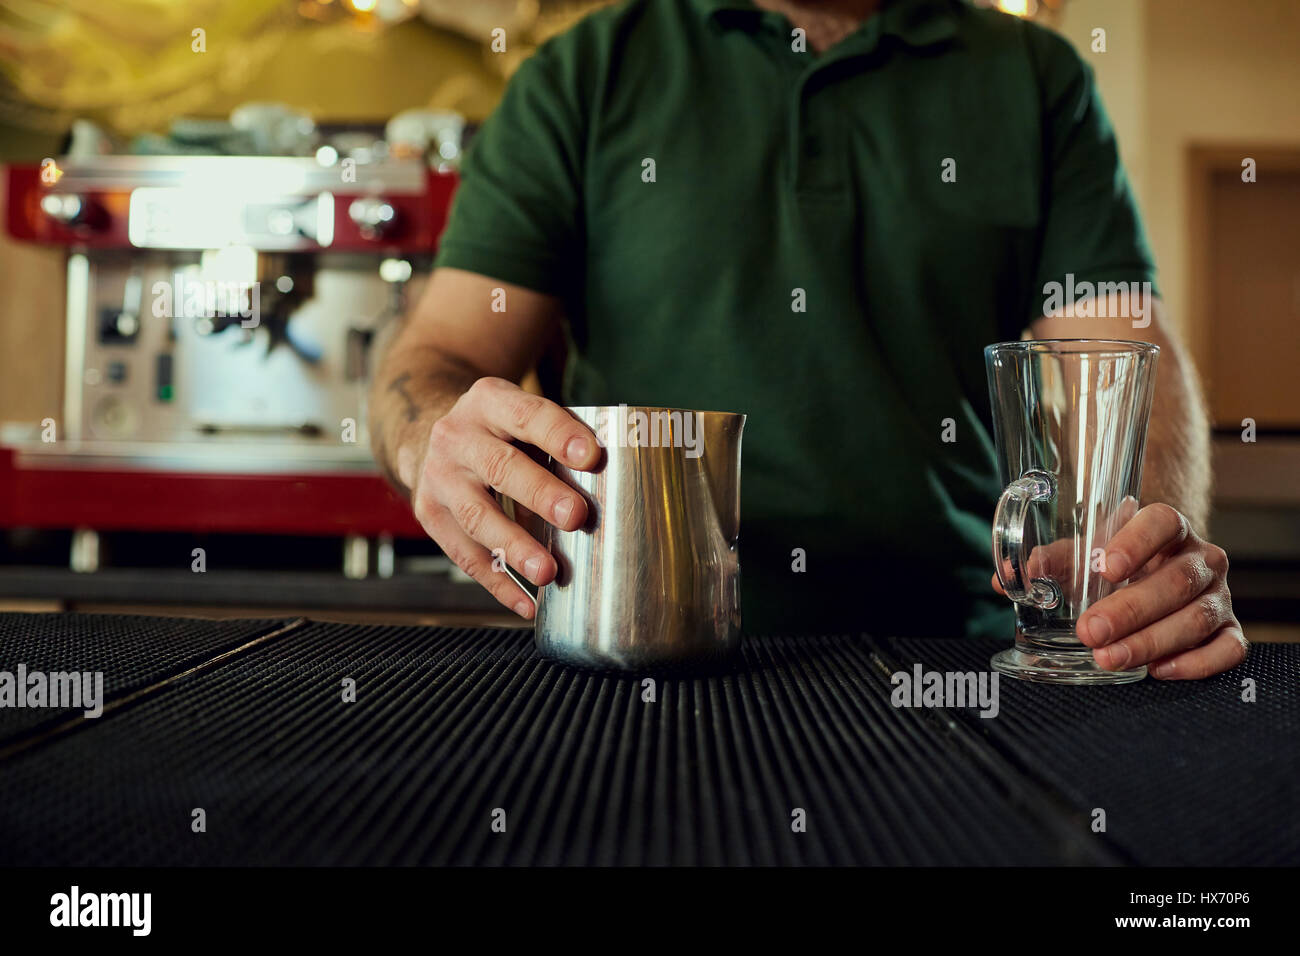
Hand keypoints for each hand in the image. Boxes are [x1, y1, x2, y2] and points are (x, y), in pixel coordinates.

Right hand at [405, 377, 599, 617]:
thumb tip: (615, 476)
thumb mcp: (520, 411)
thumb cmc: (497, 429)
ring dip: (514, 547)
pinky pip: (464, 555)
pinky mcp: (430, 515)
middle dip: (539, 494)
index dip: (559, 434)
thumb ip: (559, 436)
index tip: (592, 456)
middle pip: (499, 467)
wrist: (426, 433)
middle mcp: (457, 437)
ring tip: (548, 571)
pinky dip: (497, 583)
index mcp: (488, 401)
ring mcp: (439, 478)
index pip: (527, 414)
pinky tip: (527, 603)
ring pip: (476, 516)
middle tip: (576, 516)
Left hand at [990, 503, 1245, 678]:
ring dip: (1152, 641)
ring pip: (1198, 617)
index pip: (1162, 521)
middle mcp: (1200, 557)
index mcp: (1166, 528)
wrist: (1160, 573)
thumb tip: (1003, 577)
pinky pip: (1229, 648)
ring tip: (1110, 657)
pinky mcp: (1229, 628)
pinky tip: (1159, 671)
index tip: (1106, 567)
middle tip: (1092, 630)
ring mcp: (1219, 594)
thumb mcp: (1084, 557)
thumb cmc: (1117, 564)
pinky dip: (1197, 662)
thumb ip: (1049, 562)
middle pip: (1177, 580)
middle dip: (1132, 609)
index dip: (1137, 541)